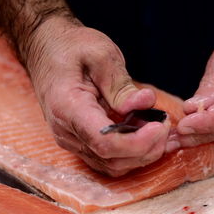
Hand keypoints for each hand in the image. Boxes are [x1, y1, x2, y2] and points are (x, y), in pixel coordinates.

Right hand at [25, 17, 169, 175]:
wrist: (47, 49)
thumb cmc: (73, 47)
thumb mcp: (101, 55)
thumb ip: (122, 85)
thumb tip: (146, 105)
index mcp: (68, 107)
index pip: (105, 142)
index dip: (138, 142)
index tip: (161, 126)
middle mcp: (66, 132)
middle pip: (111, 159)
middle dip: (146, 148)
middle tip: (166, 124)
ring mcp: (72, 141)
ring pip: (112, 165)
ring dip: (142, 154)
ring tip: (160, 129)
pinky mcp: (80, 142)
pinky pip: (108, 160)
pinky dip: (132, 154)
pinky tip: (148, 137)